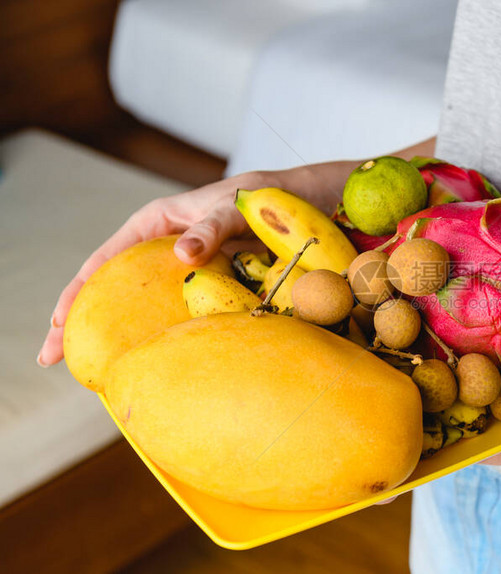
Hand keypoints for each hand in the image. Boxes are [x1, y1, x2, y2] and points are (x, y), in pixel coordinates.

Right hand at [37, 166, 343, 367]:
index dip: (77, 293)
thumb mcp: (235, 206)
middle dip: (81, 321)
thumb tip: (183, 254)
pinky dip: (161, 336)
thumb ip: (211, 227)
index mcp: (154, 224)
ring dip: (119, 334)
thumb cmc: (264, 197)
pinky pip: (178, 315)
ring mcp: (183, 273)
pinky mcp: (207, 290)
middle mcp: (162, 250)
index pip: (104, 261)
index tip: (57, 325)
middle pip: (113, 288)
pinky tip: (150, 360)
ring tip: (90, 369)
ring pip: (143, 306)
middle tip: (52, 359)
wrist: (303, 206)